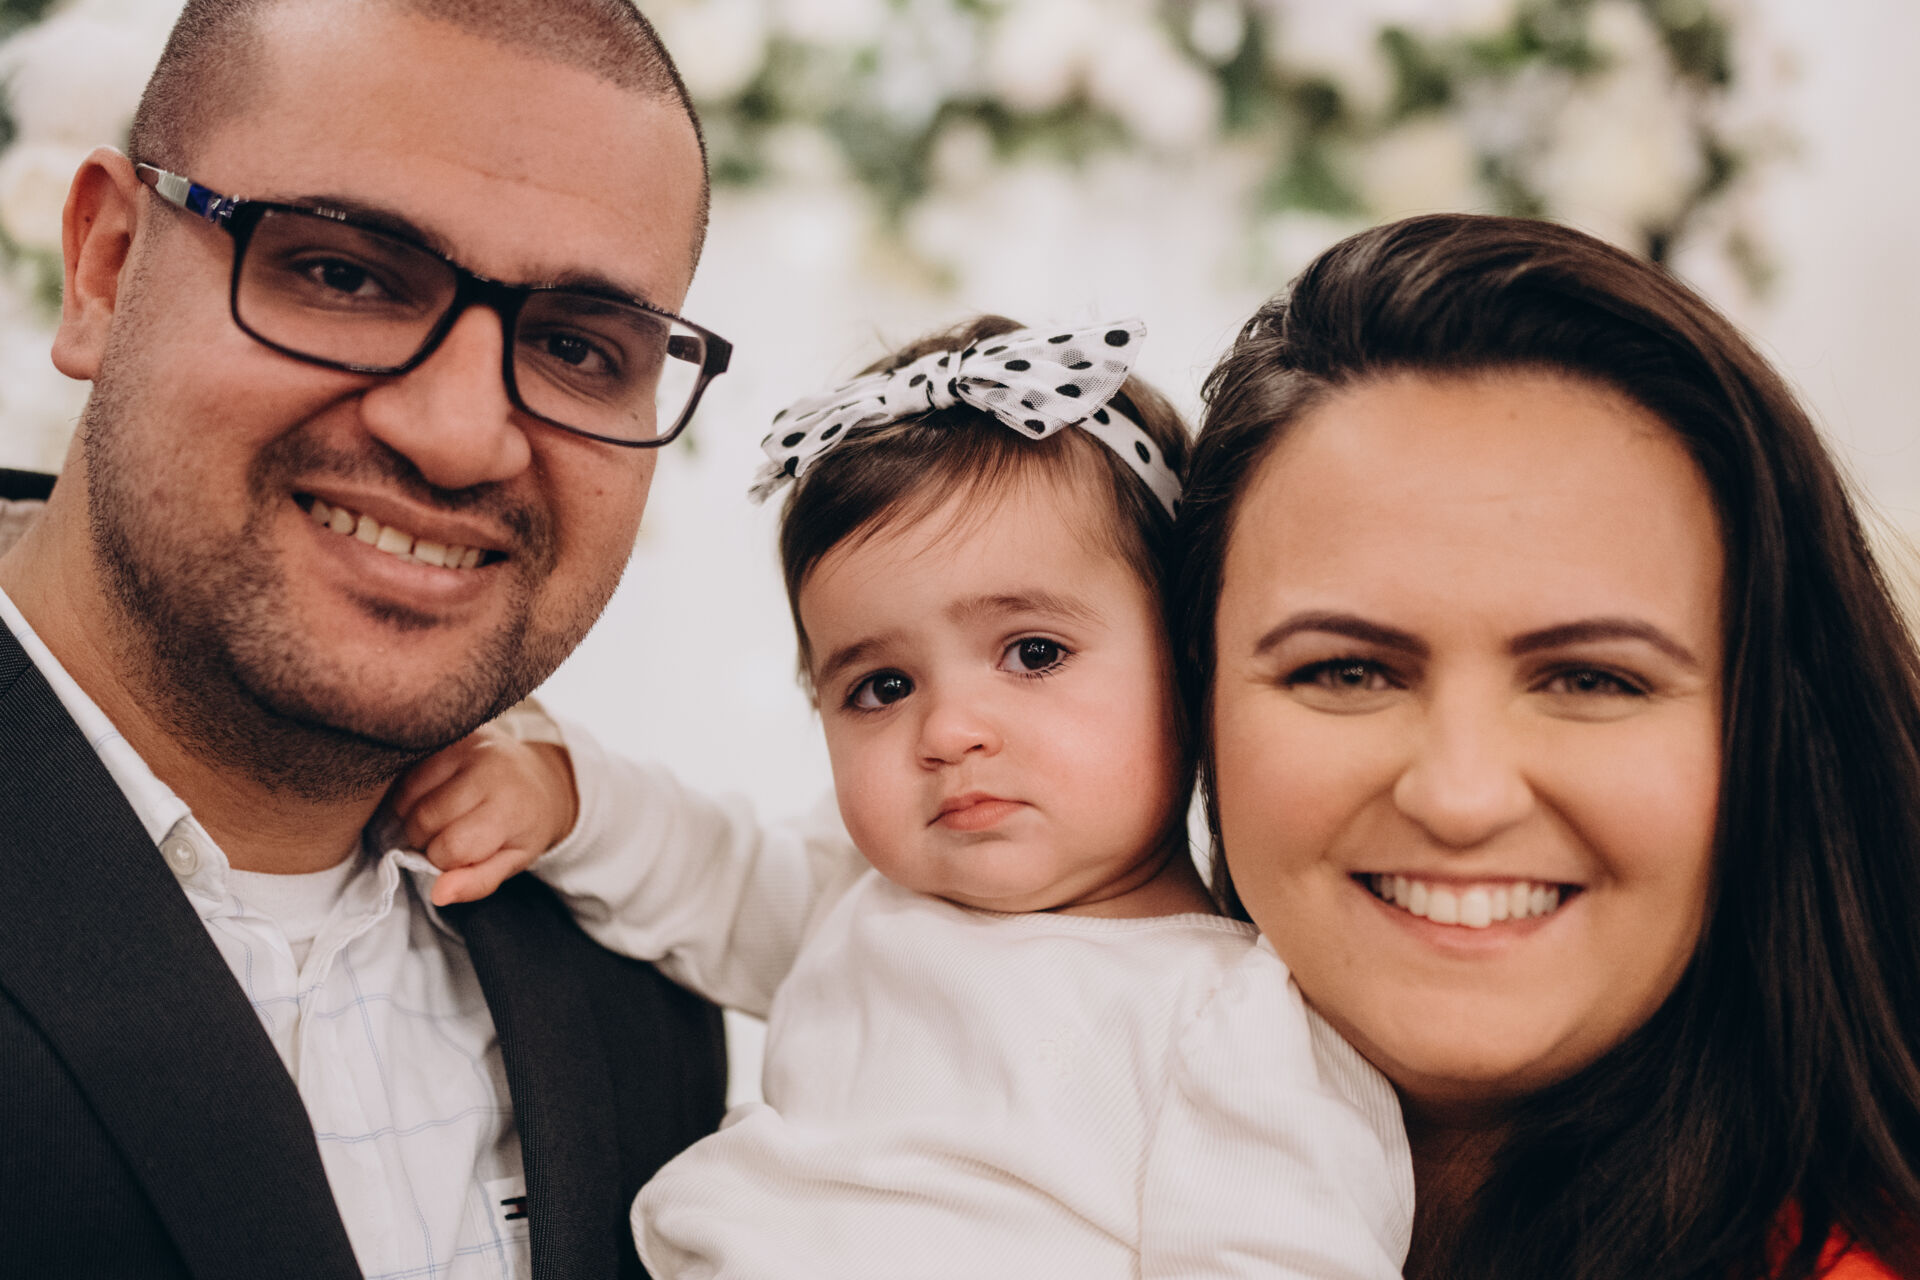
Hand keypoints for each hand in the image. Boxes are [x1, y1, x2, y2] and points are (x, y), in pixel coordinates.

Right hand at [387, 725, 579, 906]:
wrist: (541, 779)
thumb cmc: (524, 826)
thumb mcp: (513, 861)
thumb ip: (478, 882)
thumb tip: (438, 894)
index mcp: (509, 808)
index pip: (450, 847)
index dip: (444, 861)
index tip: (457, 857)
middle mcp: (488, 771)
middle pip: (424, 820)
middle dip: (425, 840)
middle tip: (445, 838)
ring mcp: (467, 747)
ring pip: (409, 796)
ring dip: (412, 816)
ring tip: (438, 819)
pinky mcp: (450, 736)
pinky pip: (407, 773)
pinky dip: (409, 794)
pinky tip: (429, 799)